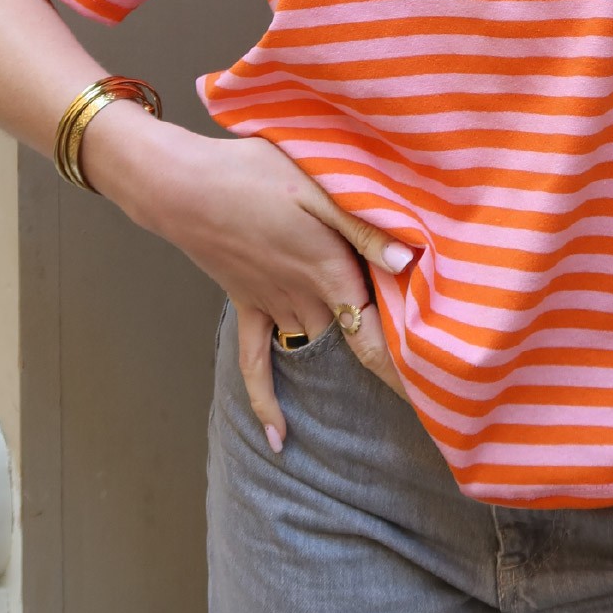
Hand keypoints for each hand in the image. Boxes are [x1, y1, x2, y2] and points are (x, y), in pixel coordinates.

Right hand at [82, 103, 413, 450]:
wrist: (184, 187)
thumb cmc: (255, 175)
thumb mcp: (318, 188)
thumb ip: (362, 227)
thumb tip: (406, 263)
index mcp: (328, 268)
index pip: (371, 331)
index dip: (400, 366)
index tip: (428, 394)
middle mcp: (302, 295)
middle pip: (349, 340)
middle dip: (381, 366)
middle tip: (417, 395)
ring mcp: (271, 303)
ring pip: (313, 347)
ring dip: (340, 372)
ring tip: (373, 401)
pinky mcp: (246, 302)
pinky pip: (255, 361)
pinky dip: (267, 399)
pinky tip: (277, 437)